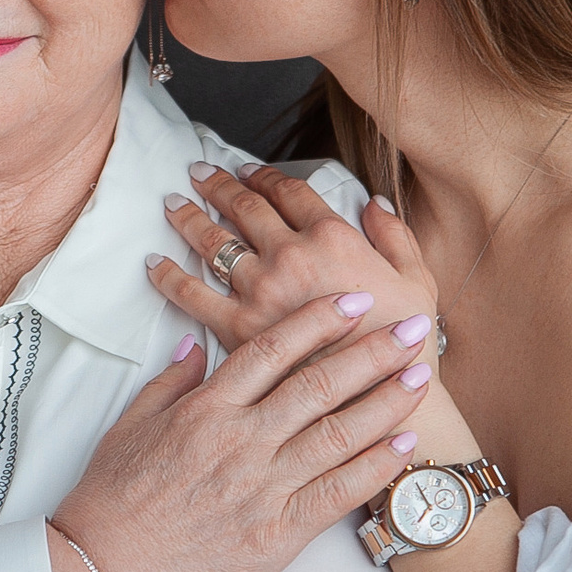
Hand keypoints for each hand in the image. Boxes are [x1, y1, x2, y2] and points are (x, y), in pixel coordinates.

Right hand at [50, 291, 431, 571]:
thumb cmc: (111, 503)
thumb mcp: (128, 428)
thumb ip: (169, 383)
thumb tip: (195, 346)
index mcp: (204, 410)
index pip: (270, 350)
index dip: (317, 321)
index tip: (353, 301)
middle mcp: (240, 441)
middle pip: (318, 383)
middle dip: (371, 352)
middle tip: (410, 328)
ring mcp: (262, 487)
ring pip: (338, 433)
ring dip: (387, 401)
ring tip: (422, 375)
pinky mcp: (277, 533)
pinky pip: (337, 492)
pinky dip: (375, 466)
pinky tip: (405, 444)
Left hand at [154, 163, 437, 356]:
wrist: (381, 402)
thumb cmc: (404, 345)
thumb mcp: (417, 281)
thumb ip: (395, 236)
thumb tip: (375, 203)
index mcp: (333, 238)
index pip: (290, 192)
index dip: (265, 175)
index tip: (248, 169)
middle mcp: (290, 257)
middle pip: (244, 208)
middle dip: (218, 185)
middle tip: (199, 172)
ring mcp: (260, 291)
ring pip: (213, 242)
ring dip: (190, 217)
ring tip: (174, 204)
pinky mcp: (236, 328)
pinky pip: (191, 295)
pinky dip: (168, 276)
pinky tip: (154, 263)